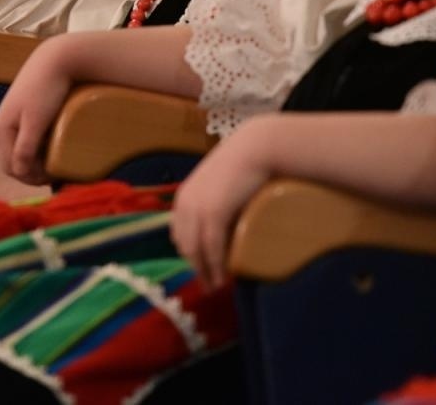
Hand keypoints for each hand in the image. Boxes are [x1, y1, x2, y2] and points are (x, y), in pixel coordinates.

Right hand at [0, 36, 78, 184]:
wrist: (56, 58)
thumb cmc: (46, 89)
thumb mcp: (35, 122)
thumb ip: (25, 148)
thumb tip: (20, 173)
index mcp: (2, 129)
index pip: (9, 166)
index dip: (28, 178)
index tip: (51, 179)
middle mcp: (3, 124)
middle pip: (12, 159)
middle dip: (30, 171)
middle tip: (54, 175)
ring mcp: (14, 117)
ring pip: (20, 148)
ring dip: (35, 160)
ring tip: (55, 163)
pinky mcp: (25, 110)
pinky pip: (27, 137)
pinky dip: (38, 147)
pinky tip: (52, 146)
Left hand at [170, 119, 274, 288]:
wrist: (256, 148)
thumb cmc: (243, 165)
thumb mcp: (219, 186)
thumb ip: (213, 202)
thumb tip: (222, 225)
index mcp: (183, 198)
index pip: (179, 235)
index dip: (191, 254)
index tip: (202, 268)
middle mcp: (185, 204)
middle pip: (185, 246)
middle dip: (196, 267)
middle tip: (209, 284)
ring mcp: (197, 209)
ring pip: (195, 251)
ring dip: (205, 272)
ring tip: (216, 286)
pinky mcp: (213, 213)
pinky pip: (211, 247)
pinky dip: (216, 265)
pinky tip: (223, 277)